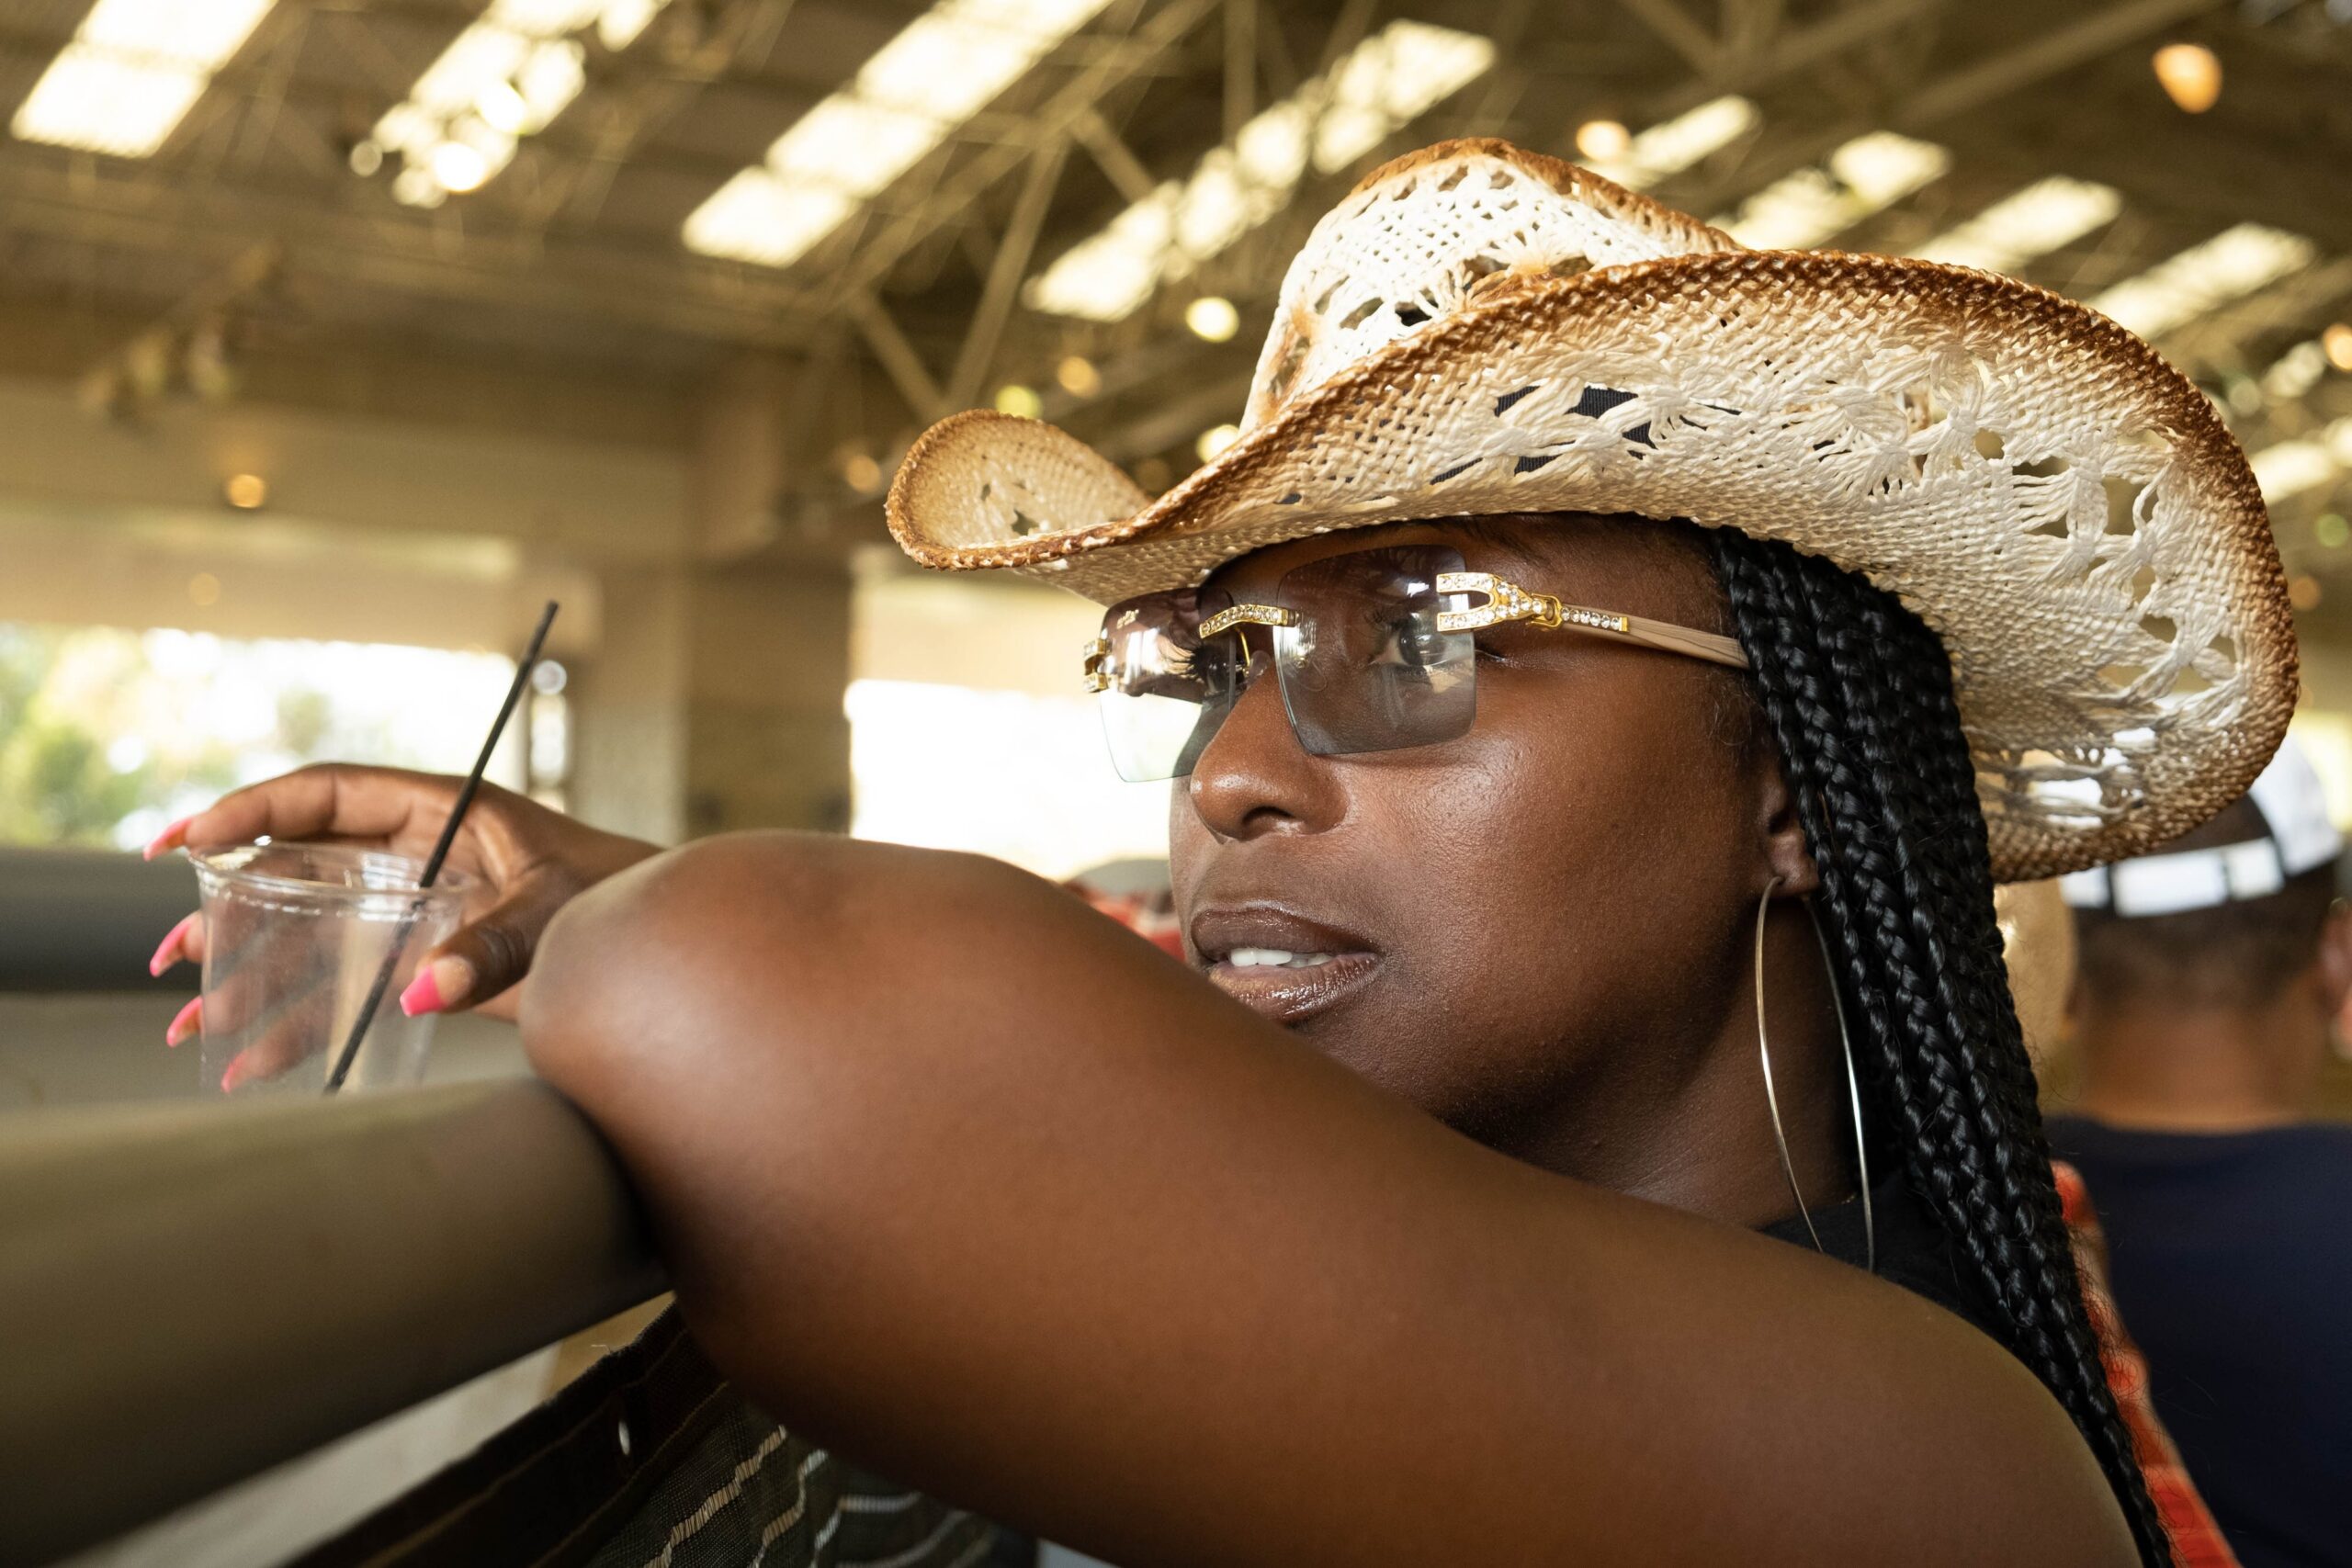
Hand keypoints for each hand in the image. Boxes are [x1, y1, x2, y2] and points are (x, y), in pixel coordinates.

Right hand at [146, 766, 659, 1058]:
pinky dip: (300, 1026)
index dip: (248, 811)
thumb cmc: (617, 898)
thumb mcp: (556, 910)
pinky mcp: (419, 963)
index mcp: (436, 810)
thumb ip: (493, 945)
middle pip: (295, 872)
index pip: (324, 795)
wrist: (655, 946)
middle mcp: (410, 855)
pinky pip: (344, 989)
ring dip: (249, 979)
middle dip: (228, 912)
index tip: (185, 841)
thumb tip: (422, 992)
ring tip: (192, 1026)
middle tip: (171, 957)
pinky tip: (255, 1065)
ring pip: (307, 936)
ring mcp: (409, 911)